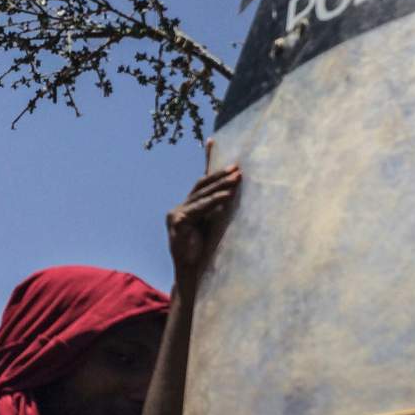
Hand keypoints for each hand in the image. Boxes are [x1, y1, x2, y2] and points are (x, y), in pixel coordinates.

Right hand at [167, 141, 240, 296]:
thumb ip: (218, 209)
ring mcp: (176, 214)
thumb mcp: (214, 225)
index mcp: (188, 207)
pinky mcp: (177, 222)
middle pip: (201, 184)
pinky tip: (227, 196)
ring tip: (237, 178)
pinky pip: (199, 208)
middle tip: (237, 167)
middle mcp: (179, 207)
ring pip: (201, 194)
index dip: (207, 160)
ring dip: (221, 185)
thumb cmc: (205, 252)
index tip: (212, 140)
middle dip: (220, 174)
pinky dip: (214, 201)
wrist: (192, 273)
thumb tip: (232, 192)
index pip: (200, 181)